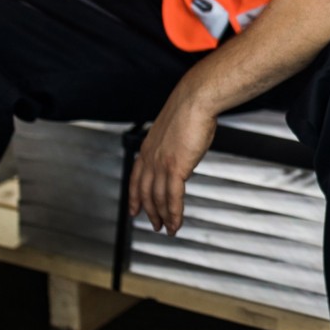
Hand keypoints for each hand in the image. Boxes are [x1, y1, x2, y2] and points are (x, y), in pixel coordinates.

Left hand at [129, 78, 217, 235]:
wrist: (196, 100)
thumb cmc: (191, 109)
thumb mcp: (175, 131)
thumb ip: (174, 148)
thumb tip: (181, 161)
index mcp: (148, 147)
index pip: (136, 177)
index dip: (134, 196)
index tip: (134, 208)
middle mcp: (151, 157)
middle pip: (146, 192)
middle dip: (150, 211)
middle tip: (154, 224)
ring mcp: (161, 164)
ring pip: (158, 198)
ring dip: (163, 216)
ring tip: (168, 229)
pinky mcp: (176, 168)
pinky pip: (173, 197)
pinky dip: (174, 214)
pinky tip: (176, 223)